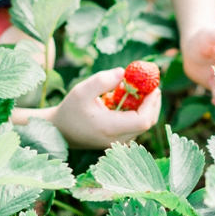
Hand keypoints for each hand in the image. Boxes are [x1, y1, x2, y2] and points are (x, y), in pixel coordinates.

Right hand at [40, 66, 162, 149]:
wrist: (60, 130)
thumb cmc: (70, 109)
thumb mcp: (81, 91)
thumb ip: (102, 81)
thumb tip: (123, 72)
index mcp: (110, 129)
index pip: (143, 120)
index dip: (152, 103)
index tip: (153, 87)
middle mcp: (118, 140)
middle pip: (148, 122)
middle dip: (153, 102)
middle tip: (152, 84)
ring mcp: (119, 142)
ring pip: (144, 124)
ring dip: (147, 105)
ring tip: (140, 88)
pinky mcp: (119, 140)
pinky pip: (137, 125)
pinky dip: (139, 110)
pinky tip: (131, 97)